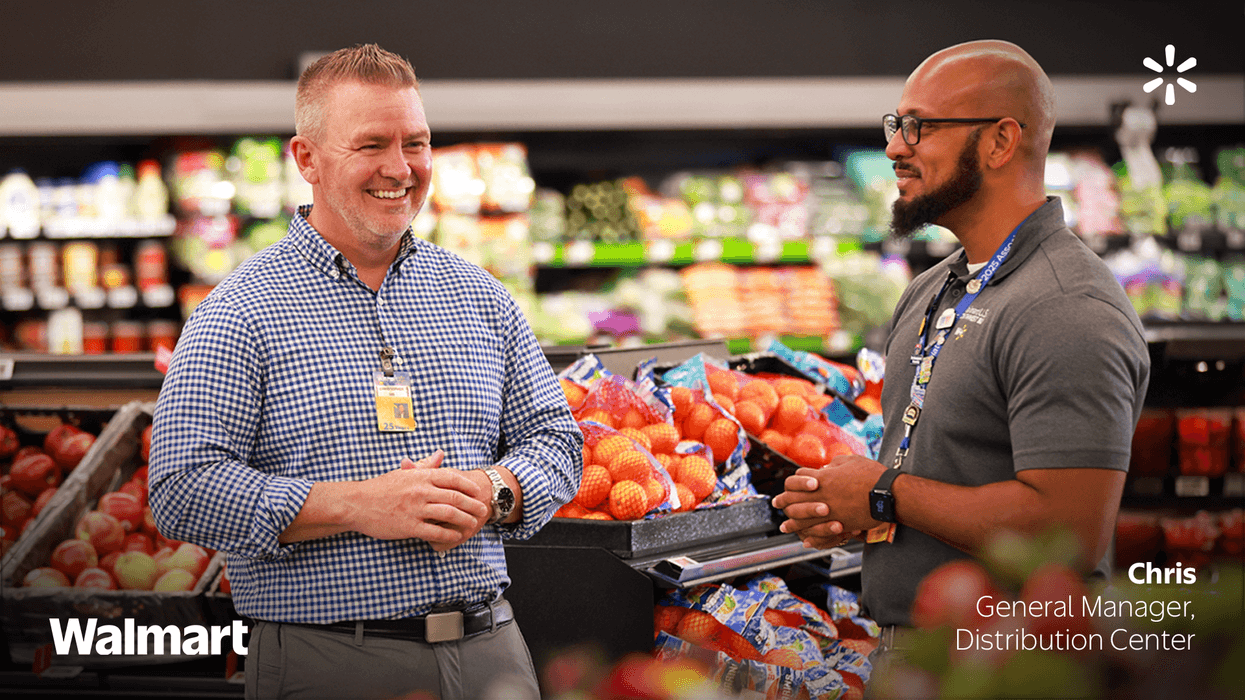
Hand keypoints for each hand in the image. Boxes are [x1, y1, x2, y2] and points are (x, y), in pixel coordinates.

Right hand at [353, 450, 491, 549]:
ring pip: (449, 514)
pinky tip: (456, 536)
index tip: (477, 491)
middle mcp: (420, 491)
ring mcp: (415, 509)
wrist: (356, 503)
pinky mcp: (409, 526)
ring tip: (473, 523)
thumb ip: (424, 465)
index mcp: (420, 476)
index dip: (467, 485)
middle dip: (472, 504)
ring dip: (465, 519)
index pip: (451, 478)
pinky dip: (449, 534)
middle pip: (455, 497)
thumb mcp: (403, 472)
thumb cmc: (380, 488)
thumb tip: (440, 454)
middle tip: (483, 509)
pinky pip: (435, 531)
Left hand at [771, 455, 887, 546]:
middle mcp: (822, 495)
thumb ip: (836, 464)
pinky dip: (810, 536)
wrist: (888, 493)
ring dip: (791, 523)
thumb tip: (827, 467)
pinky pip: (819, 532)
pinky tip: (805, 540)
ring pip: (802, 518)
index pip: (798, 479)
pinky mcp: (840, 523)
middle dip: (783, 502)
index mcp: (823, 478)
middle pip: (793, 499)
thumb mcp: (851, 461)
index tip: (792, 486)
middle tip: (776, 505)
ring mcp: (830, 511)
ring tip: (785, 527)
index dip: (794, 482)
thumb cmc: (872, 474)